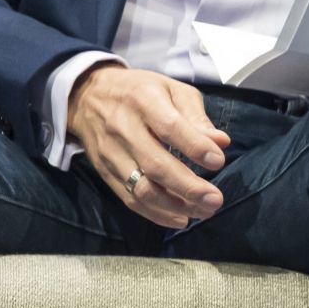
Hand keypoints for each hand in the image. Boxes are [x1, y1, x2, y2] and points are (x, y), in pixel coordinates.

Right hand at [68, 63, 229, 229]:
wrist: (87, 96)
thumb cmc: (139, 92)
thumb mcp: (171, 89)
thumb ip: (196, 116)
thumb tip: (221, 143)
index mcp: (143, 100)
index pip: (170, 127)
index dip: (195, 147)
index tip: (218, 161)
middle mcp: (123, 128)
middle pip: (155, 165)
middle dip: (188, 187)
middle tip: (215, 199)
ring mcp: (111, 153)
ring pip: (142, 188)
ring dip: (175, 205)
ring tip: (204, 211)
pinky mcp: (105, 172)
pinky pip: (130, 199)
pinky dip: (156, 213)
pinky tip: (180, 218)